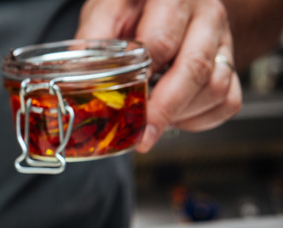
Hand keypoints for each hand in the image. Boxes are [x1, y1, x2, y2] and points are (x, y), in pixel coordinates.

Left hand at [75, 0, 241, 151]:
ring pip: (215, 88)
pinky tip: (175, 117)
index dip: (142, 79)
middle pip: (194, 68)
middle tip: (143, 136)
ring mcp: (222, 40)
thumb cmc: (134, 5)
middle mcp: (205, 16)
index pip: (161, 42)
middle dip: (165, 110)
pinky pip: (227, 102)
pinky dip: (199, 119)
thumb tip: (75, 74)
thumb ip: (93, 38)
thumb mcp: (107, 9)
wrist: (167, 1)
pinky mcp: (231, 63)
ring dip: (181, 114)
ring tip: (153, 121)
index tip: (127, 105)